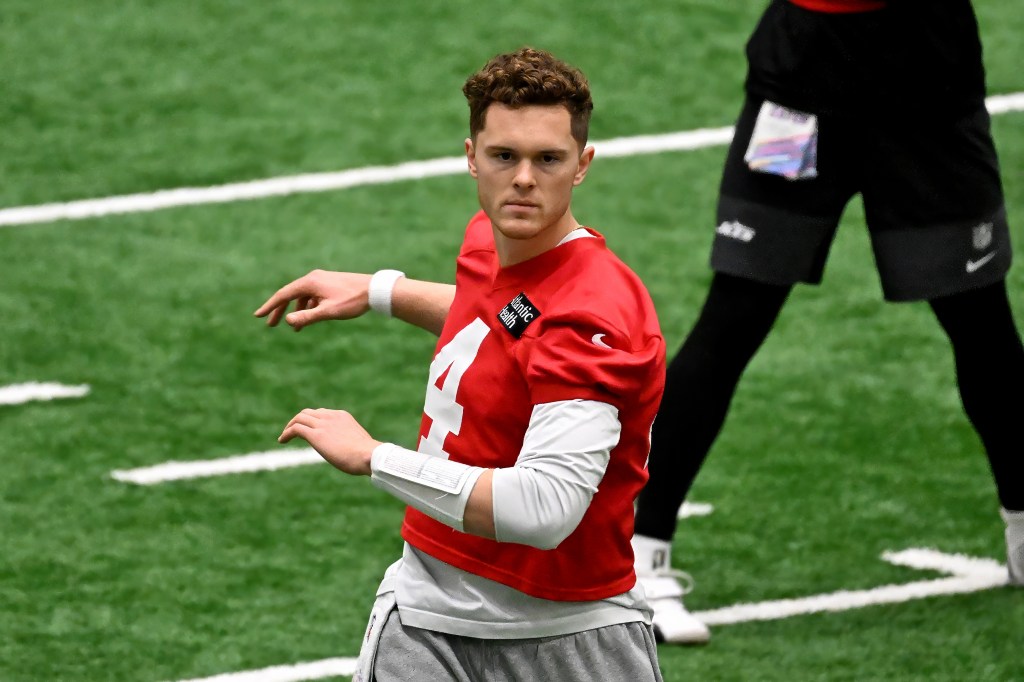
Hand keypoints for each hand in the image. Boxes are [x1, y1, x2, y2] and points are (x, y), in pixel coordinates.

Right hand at [254, 270, 371, 330]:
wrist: (375, 290)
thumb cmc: (353, 301)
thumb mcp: (329, 312)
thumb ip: (308, 317)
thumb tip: (288, 320)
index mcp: (310, 282)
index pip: (283, 295)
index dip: (270, 306)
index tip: (258, 316)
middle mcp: (314, 278)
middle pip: (290, 295)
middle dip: (280, 310)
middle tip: (270, 325)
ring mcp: (322, 280)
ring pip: (302, 296)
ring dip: (296, 311)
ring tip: (294, 328)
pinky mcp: (330, 284)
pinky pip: (312, 296)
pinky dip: (308, 307)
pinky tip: (310, 319)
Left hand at [278, 408, 379, 475]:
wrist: (368, 455)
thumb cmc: (367, 455)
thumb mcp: (359, 443)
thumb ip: (351, 443)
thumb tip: (352, 453)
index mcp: (342, 416)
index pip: (322, 413)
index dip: (312, 420)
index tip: (308, 430)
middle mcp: (331, 416)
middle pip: (308, 412)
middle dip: (298, 420)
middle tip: (292, 431)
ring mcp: (323, 425)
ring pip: (299, 418)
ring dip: (289, 426)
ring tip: (284, 436)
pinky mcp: (315, 435)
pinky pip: (295, 429)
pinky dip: (287, 433)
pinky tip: (282, 441)